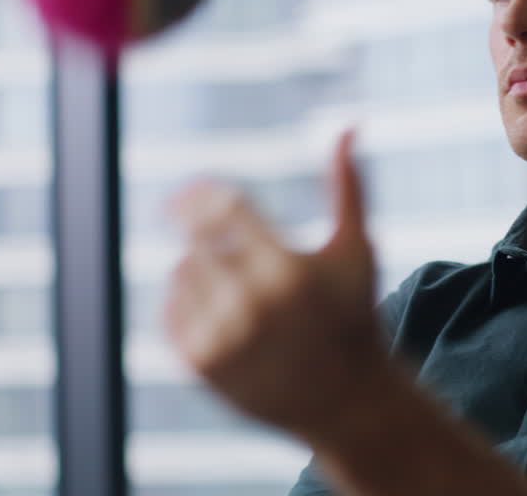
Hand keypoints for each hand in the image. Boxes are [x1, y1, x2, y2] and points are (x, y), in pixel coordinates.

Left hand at [164, 129, 386, 440]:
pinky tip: (220, 309)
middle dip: (207, 232)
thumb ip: (349, 185)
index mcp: (288, 271)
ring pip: (181, 269)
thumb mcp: (357, 250)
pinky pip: (169, 309)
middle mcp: (252, 307)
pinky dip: (186, 300)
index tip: (202, 192)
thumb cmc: (355, 314)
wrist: (347, 402)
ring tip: (234, 283)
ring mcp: (223, 339)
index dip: (205, 193)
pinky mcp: (202, 367)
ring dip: (200, 265)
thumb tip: (349, 124)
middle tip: (218, 235)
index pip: (221, 207)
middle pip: (197, 237)